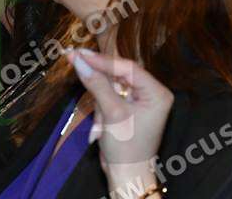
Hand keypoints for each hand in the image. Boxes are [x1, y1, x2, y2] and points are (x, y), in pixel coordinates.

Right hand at [67, 49, 172, 192]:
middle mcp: (151, 94)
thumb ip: (97, 84)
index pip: (128, 68)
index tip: (80, 54)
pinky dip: (101, 110)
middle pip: (119, 75)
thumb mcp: (112, 113)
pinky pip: (110, 99)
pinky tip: (100, 129)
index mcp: (157, 92)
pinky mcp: (128, 110)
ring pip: (111, 87)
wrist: (126, 177)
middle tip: (74, 58)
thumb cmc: (127, 148)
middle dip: (99, 80)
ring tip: (101, 125)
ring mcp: (140, 102)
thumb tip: (79, 61)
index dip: (102, 60)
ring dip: (100, 103)